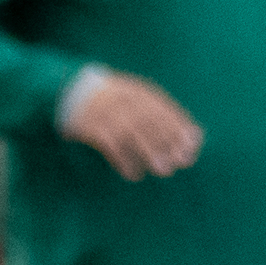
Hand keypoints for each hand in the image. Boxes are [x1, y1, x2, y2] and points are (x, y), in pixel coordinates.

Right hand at [62, 71, 200, 180]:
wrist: (69, 89)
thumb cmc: (111, 102)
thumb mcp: (136, 100)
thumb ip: (161, 116)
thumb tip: (196, 137)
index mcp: (138, 92)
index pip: (163, 108)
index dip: (180, 126)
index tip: (194, 145)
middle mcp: (123, 99)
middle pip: (149, 120)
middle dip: (168, 141)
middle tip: (181, 162)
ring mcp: (106, 111)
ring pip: (132, 132)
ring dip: (150, 151)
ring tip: (164, 170)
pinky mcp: (90, 126)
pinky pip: (110, 144)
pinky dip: (123, 160)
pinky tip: (133, 174)